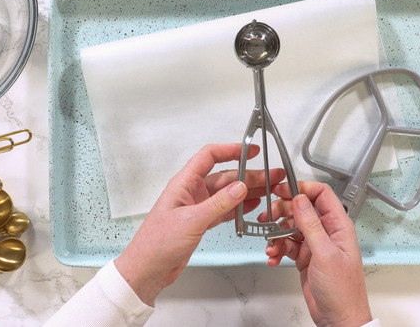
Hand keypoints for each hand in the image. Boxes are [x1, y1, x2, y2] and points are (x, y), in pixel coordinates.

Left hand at [115, 143, 283, 305]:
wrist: (147, 269)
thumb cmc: (157, 243)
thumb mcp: (192, 220)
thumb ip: (219, 204)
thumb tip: (241, 187)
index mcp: (184, 183)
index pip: (209, 156)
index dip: (231, 150)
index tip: (252, 150)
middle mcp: (191, 191)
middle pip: (225, 176)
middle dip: (249, 175)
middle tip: (272, 176)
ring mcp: (197, 207)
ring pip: (227, 193)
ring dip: (247, 191)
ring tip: (269, 190)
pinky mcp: (201, 222)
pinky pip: (224, 209)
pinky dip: (239, 208)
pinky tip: (252, 206)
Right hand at [261, 182, 371, 326]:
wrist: (339, 319)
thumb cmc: (343, 291)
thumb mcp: (325, 254)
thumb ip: (311, 225)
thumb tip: (300, 200)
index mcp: (338, 226)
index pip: (321, 194)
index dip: (301, 188)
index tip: (282, 190)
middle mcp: (326, 232)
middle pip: (301, 209)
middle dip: (282, 212)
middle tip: (267, 218)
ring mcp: (315, 245)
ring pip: (290, 227)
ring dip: (276, 234)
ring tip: (270, 245)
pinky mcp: (305, 257)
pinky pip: (286, 245)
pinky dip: (277, 250)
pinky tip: (273, 258)